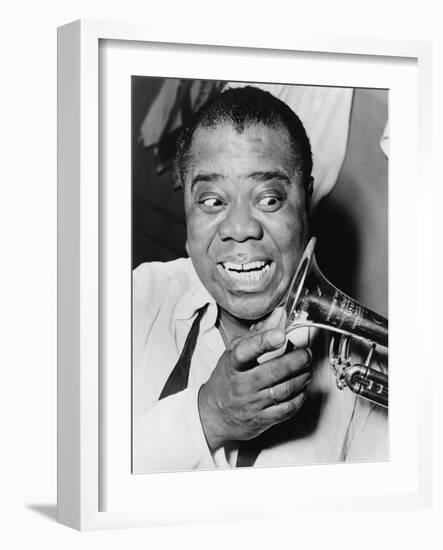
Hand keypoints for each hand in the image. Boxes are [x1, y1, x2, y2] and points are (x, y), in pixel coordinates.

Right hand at [198, 323, 311, 450]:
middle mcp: (241, 384)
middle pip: (273, 371)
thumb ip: (255, 336)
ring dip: (302, 378)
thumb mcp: (232, 354)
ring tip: (307, 369)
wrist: (214, 415)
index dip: (263, 342)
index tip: (280, 335)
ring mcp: (251, 403)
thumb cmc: (226, 380)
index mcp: (232, 365)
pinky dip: (299, 398)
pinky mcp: (261, 420)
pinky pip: (286, 409)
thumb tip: (278, 316)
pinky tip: (302, 389)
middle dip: (296, 360)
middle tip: (306, 353)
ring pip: (284, 390)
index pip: (245, 351)